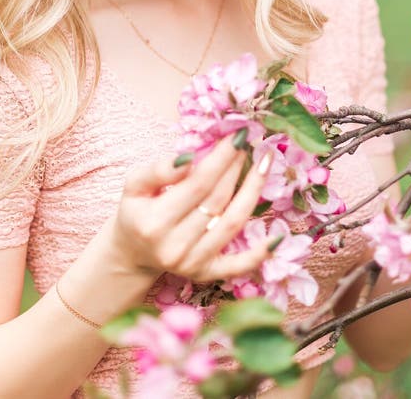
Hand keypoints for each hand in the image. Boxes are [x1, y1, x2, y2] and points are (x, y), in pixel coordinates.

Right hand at [109, 134, 270, 282]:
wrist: (132, 254)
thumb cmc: (135, 211)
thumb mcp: (133, 185)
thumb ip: (157, 170)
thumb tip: (188, 159)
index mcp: (154, 221)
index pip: (197, 183)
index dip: (220, 158)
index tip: (236, 135)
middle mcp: (175, 245)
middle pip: (218, 199)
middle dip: (236, 166)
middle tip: (248, 140)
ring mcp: (194, 263)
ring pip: (233, 223)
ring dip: (253, 190)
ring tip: (263, 162)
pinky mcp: (207, 274)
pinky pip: (239, 265)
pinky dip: (261, 253)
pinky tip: (278, 234)